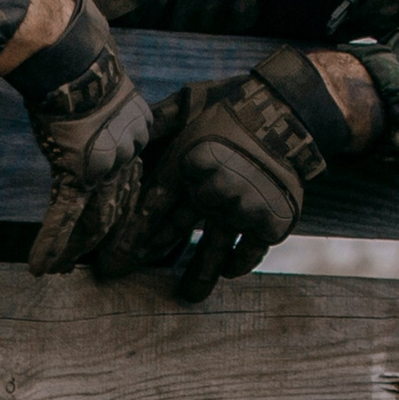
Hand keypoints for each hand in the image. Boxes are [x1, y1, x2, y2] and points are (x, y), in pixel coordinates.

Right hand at [4, 0, 154, 275]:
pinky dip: (50, 243)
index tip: (113, 230)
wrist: (77, 62)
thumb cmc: (85, 65)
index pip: (130, 187)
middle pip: (115, 211)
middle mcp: (125, 160)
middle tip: (85, 261)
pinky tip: (38, 264)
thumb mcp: (107, 92)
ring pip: (92, 222)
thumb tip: (91, 100)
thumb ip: (106, 111)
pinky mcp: (76, 175)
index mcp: (135, 140)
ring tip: (58, 268)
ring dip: (73, 248)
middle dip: (98, 241)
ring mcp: (102, 171)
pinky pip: (64, 217)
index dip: (120, 213)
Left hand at [95, 47, 348, 302]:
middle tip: (122, 275)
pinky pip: (249, 252)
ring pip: (211, 252)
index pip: (149, 209)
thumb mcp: (190, 103)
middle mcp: (210, 192)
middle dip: (144, 256)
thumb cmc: (234, 105)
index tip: (109, 263)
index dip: (127, 237)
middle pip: (172, 234)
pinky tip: (227, 271)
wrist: (290, 111)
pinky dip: (238, 263)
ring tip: (188, 296)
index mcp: (186, 164)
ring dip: (197, 276)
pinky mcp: (269, 220)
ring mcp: (241, 209)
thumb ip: (158, 121)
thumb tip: (127, 135)